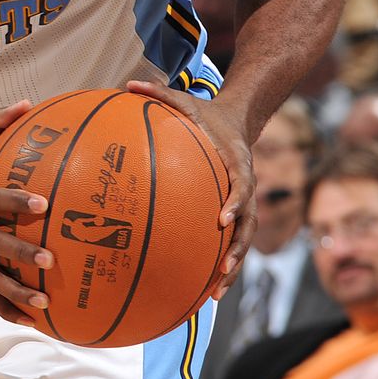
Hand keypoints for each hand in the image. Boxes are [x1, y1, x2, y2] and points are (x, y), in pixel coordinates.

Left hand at [128, 81, 255, 297]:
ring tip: (215, 294)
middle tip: (223, 270)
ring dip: (233, 268)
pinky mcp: (233, 213)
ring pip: (243, 241)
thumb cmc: (205, 113)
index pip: (243, 185)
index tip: (223, 218)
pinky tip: (201, 289)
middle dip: (238, 250)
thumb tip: (127, 83)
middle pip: (249, 225)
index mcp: (238, 163)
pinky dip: (219, 263)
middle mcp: (246, 187)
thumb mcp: (185, 98)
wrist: (236, 121)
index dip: (236, 202)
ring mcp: (243, 203)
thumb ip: (159, 93)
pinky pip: (229, 241)